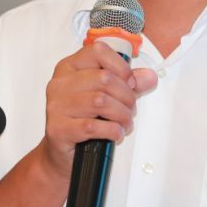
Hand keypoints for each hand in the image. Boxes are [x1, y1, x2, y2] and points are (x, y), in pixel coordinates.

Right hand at [38, 42, 157, 180]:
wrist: (62, 155)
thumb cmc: (83, 121)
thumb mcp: (106, 97)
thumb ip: (128, 84)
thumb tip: (149, 77)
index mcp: (69, 68)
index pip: (98, 51)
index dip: (121, 66)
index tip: (130, 83)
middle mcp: (59, 83)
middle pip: (104, 78)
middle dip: (127, 96)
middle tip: (130, 109)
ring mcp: (56, 106)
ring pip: (101, 101)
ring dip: (122, 115)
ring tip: (125, 123)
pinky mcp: (58, 129)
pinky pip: (93, 126)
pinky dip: (112, 131)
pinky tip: (115, 134)